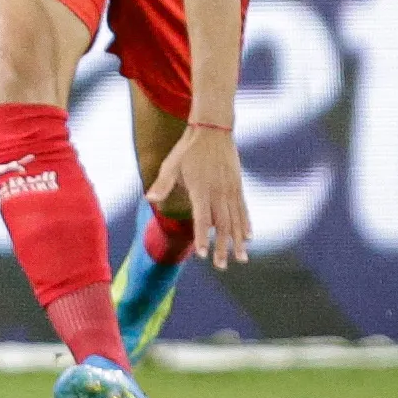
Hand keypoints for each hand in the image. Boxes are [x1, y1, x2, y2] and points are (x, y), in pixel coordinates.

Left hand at [146, 123, 250, 269]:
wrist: (212, 130)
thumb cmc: (188, 149)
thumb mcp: (171, 165)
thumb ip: (162, 184)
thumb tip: (149, 199)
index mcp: (200, 190)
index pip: (202, 219)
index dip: (202, 238)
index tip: (203, 255)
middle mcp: (218, 193)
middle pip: (222, 225)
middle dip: (222, 247)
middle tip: (221, 266)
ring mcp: (230, 190)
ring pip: (236, 220)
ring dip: (238, 241)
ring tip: (242, 259)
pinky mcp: (237, 186)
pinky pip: (243, 209)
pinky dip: (246, 224)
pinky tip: (249, 238)